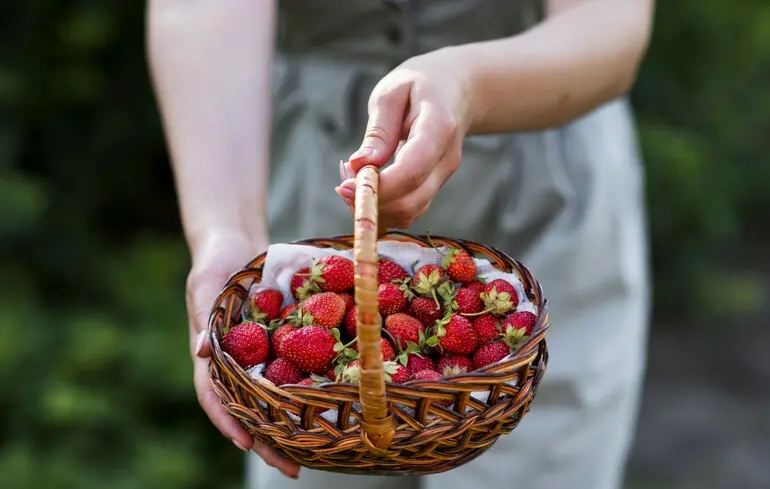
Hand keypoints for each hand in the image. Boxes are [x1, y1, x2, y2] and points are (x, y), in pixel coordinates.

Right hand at [187, 232, 300, 478]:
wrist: (237, 244)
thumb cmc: (215, 263)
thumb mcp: (205, 285)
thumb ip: (204, 317)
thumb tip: (200, 352)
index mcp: (213, 356)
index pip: (215, 396)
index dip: (229, 422)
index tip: (246, 445)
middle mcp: (237, 363)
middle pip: (250, 409)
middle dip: (268, 441)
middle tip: (294, 468)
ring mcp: (260, 356)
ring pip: (275, 397)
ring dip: (292, 425)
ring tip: (318, 452)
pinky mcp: (282, 343)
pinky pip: (297, 368)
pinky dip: (309, 390)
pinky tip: (334, 406)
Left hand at [335, 49, 471, 228]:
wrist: (456, 91)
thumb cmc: (419, 86)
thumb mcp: (391, 93)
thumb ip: (378, 131)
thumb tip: (359, 166)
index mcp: (439, 127)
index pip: (411, 171)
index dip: (378, 187)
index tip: (344, 187)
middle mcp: (447, 159)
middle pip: (411, 201)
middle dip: (370, 202)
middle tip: (342, 183)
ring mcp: (444, 176)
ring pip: (409, 212)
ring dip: (374, 207)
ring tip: (352, 179)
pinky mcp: (434, 186)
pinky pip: (409, 210)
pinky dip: (383, 207)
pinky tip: (366, 186)